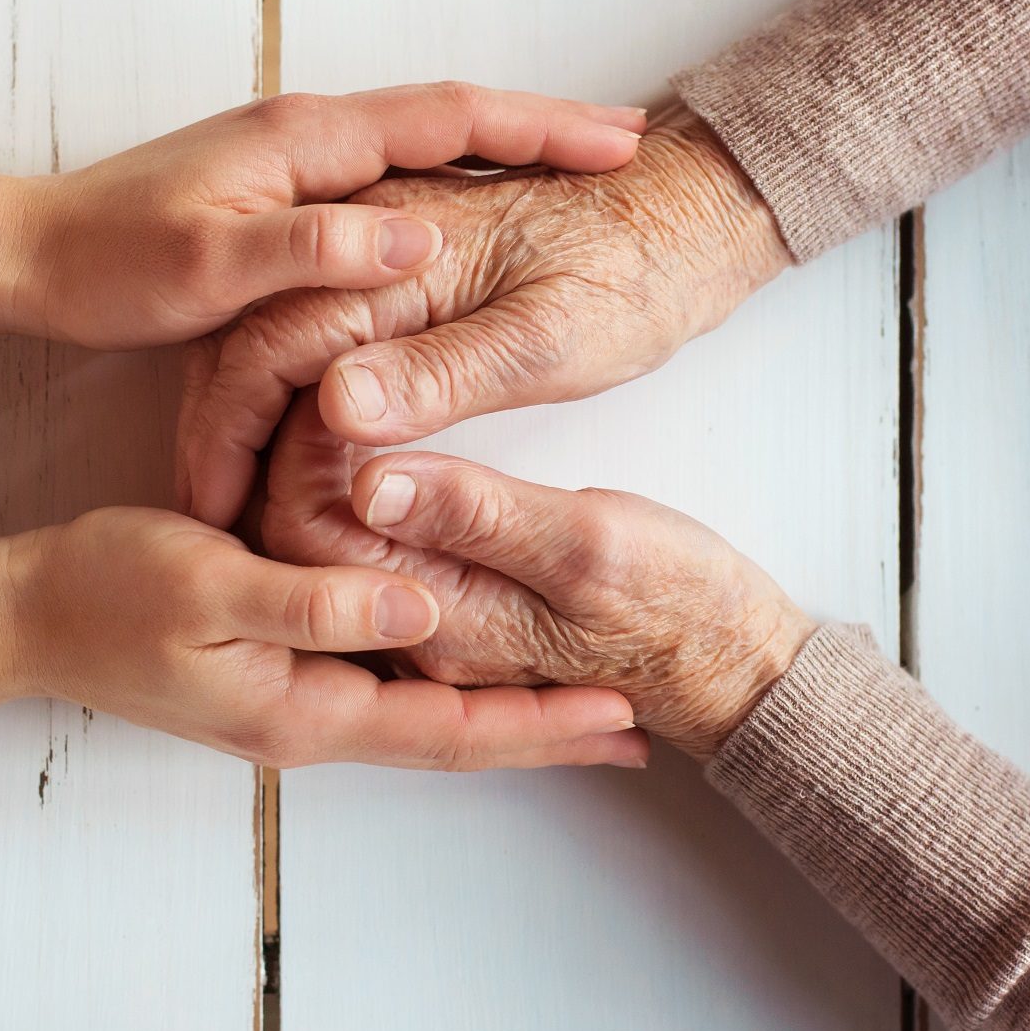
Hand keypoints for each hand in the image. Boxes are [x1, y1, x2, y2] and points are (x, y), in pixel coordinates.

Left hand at [0, 83, 648, 349]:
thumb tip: (415, 241)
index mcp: (307, 140)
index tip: (620, 141)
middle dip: (541, 126)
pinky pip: (390, 177)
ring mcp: (294, 162)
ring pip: (424, 145)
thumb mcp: (209, 268)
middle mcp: (308, 135)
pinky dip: (449, 182)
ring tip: (575, 170)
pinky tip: (473, 212)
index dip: (541, 128)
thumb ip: (311, 251)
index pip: (451, 114)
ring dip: (500, 150)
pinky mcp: (277, 195)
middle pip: (452, 115)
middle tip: (624, 145)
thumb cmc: (107, 264)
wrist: (25, 257)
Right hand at [0, 505, 644, 770]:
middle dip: (541, 734)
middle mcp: (309, 718)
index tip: (623, 722)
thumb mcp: (213, 585)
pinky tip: (468, 656)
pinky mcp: (275, 671)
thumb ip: (317, 602)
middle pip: (450, 734)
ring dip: (501, 710)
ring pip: (422, 713)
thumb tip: (422, 610)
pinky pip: (385, 686)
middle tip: (632, 727)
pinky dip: (443, 680)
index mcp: (304, 708)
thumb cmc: (109, 591)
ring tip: (576, 701)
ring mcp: (292, 699)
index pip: (449, 729)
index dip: (539, 729)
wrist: (25, 613)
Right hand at [178, 101, 791, 526]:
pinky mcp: (397, 275)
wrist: (689, 210)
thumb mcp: (550, 339)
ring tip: (233, 501)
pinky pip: (313, 335)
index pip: (268, 342)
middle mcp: (367, 240)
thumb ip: (442, 373)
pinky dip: (286, 398)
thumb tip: (333, 408)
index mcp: (394, 250)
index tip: (215, 506)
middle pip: (251, 338)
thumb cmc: (636, 273)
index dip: (229, 431)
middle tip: (209, 518)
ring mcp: (377, 251)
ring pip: (272, 337)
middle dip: (219, 431)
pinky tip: (289, 455)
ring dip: (244, 417)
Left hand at [257, 393, 813, 758]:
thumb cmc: (679, 604)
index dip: (300, 448)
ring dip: (325, 463)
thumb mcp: (590, 543)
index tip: (332, 378)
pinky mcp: (450, 602)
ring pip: (330, 538)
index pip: (307, 534)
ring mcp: (426, 622)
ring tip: (343, 385)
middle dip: (296, 452)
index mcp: (434, 621)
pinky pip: (371, 544)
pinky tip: (374, 430)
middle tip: (326, 369)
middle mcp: (409, 634)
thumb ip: (478, 512)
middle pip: (299, 540)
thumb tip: (369, 479)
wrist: (733, 662)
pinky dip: (358, 482)